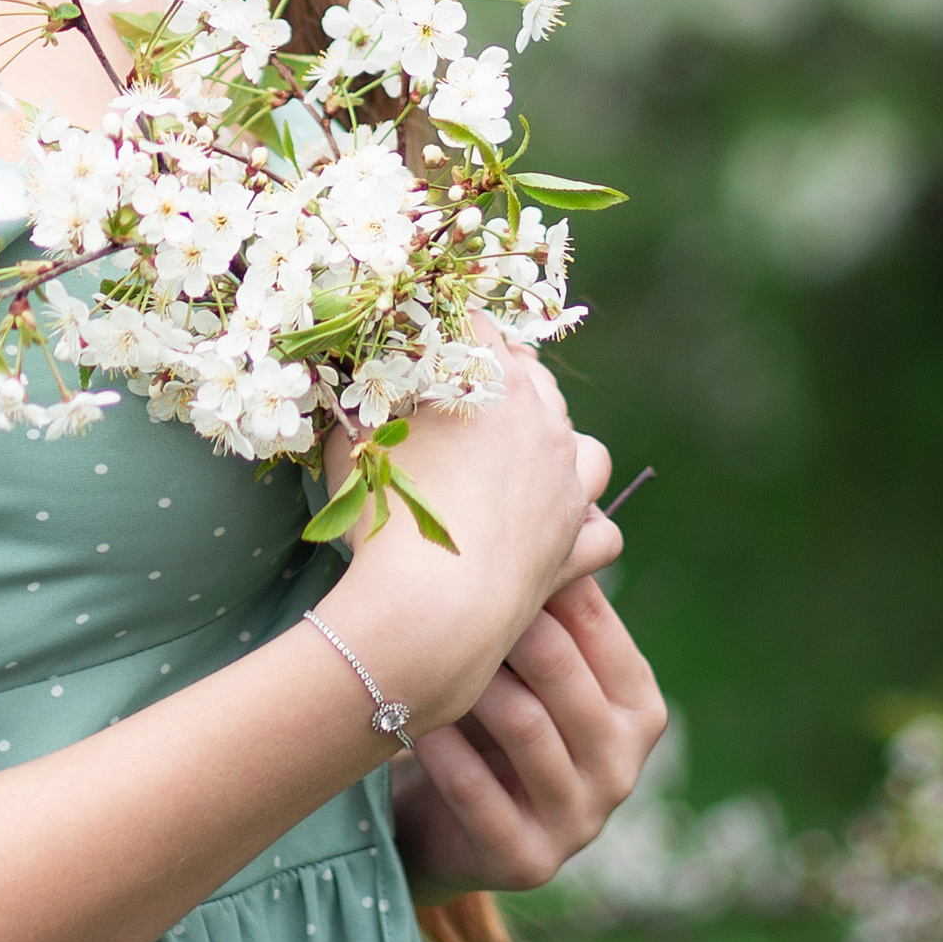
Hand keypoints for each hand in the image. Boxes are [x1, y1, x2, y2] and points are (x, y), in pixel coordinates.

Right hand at [332, 336, 612, 721]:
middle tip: (461, 399)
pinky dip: (583, 526)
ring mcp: (570, 490)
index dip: (450, 332)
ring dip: (559, 448)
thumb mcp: (350, 441)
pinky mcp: (578, 548)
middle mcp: (547, 429)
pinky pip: (600, 530)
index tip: (424, 345)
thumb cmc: (385, 517)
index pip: (481, 332)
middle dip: (503, 382)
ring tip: (522, 462)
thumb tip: (341, 379)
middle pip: (537, 382)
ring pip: (586, 450)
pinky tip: (558, 529)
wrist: (428, 609)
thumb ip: (355, 400)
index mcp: (498, 387)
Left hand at [386, 556, 667, 894]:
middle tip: (438, 581)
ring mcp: (583, 821)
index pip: (597, 627)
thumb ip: (544, 603)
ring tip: (419, 643)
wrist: (447, 826)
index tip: (478, 537)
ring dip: (467, 680)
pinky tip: (404, 710)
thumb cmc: (487, 719)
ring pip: (525, 727)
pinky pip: (478, 791)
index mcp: (640, 707)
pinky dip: (438, 745)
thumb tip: (542, 499)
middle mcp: (624, 766)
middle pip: (563, 672)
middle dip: (500, 623)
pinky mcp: (528, 860)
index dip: (538, 579)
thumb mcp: (526, 665)